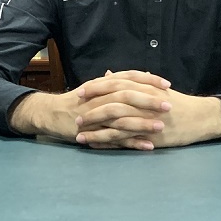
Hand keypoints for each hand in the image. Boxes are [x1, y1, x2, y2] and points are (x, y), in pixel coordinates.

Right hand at [10, 70, 172, 149]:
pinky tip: (148, 145)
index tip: (167, 84)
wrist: (52, 114)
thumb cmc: (76, 101)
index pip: (129, 78)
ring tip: (161, 127)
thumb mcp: (95, 88)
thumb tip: (137, 75)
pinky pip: (115, 138)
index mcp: (102, 85)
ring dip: (142, 123)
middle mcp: (99, 98)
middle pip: (127, 96)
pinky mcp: (93, 133)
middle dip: (149, 101)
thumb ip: (115, 82)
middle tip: (168, 105)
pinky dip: (132, 142)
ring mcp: (96, 116)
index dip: (149, 80)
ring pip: (122, 118)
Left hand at [78, 84, 220, 149]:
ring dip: (95, 130)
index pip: (115, 84)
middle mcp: (144, 102)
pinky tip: (95, 145)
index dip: (96, 88)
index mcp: (144, 87)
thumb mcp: (155, 88)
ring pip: (115, 124)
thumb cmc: (177, 103)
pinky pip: (124, 140)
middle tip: (76, 115)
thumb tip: (108, 74)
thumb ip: (130, 80)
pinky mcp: (149, 136)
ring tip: (79, 134)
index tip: (81, 91)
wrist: (201, 118)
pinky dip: (107, 142)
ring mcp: (146, 120)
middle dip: (91, 110)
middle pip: (112, 103)